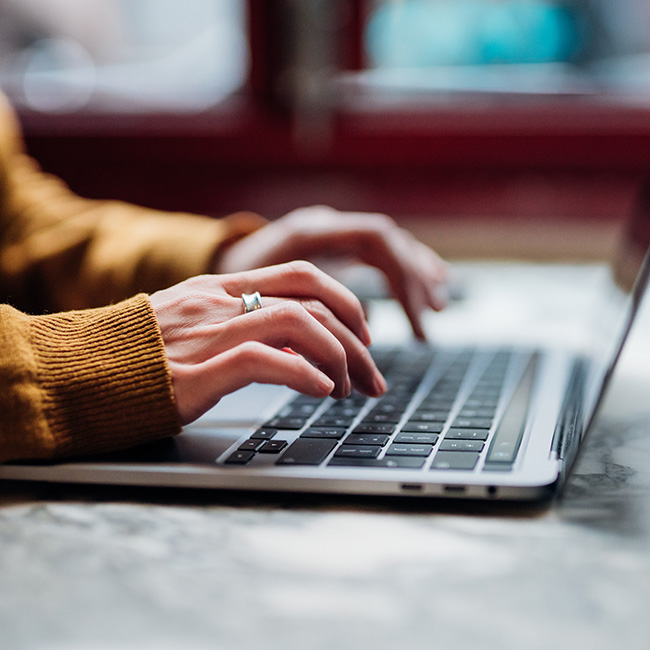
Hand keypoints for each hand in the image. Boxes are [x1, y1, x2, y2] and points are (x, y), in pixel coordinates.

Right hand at [150, 261, 386, 424]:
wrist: (80, 370)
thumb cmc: (140, 353)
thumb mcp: (193, 323)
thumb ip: (241, 322)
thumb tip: (296, 342)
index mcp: (223, 287)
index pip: (304, 276)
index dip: (346, 303)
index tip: (363, 337)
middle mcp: (221, 302)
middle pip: (314, 300)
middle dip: (357, 340)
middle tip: (372, 375)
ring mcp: (210, 332)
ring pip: (300, 325)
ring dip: (338, 359)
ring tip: (348, 390)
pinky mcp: (197, 371)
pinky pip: (265, 360)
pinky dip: (304, 374)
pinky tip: (322, 392)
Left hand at [217, 206, 448, 338]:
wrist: (210, 262)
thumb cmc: (227, 285)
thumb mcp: (252, 300)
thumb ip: (291, 319)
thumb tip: (331, 360)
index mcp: (309, 230)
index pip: (375, 238)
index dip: (398, 277)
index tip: (410, 318)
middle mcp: (325, 225)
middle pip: (388, 242)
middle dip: (413, 282)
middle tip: (431, 319)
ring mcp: (331, 233)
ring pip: (388, 246)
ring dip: (416, 275)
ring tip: (438, 306)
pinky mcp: (333, 247)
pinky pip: (379, 254)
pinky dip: (403, 272)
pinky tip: (426, 285)